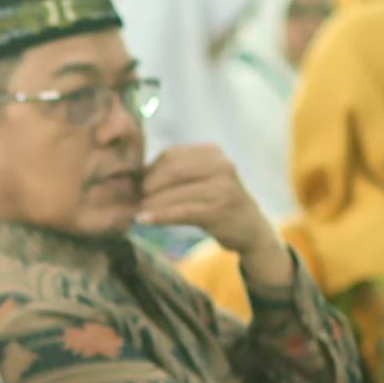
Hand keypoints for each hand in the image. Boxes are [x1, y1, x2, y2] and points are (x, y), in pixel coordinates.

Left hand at [139, 147, 284, 277]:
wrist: (251, 229)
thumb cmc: (216, 204)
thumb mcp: (202, 180)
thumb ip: (176, 174)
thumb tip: (134, 177)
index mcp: (213, 153)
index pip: (171, 155)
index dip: (149, 170)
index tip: (134, 184)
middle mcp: (221, 165)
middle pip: (172, 170)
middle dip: (148, 185)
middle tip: (132, 198)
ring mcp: (223, 187)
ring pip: (175, 192)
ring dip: (151, 202)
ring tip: (135, 211)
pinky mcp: (220, 210)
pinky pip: (182, 211)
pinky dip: (160, 215)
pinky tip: (144, 220)